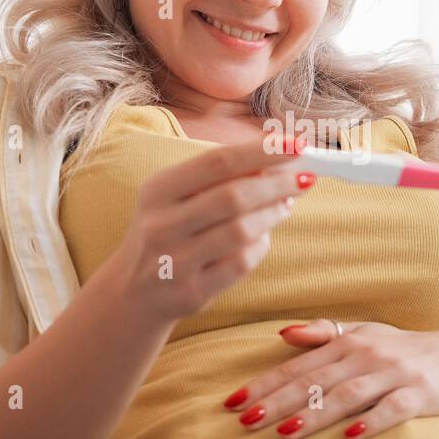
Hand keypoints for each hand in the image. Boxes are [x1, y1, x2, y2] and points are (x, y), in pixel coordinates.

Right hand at [96, 133, 315, 324]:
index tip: (296, 145)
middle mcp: (161, 225)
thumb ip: (219, 178)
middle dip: (277, 185)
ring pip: (241, 232)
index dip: (261, 152)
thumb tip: (277, 163)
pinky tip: (264, 236)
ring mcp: (174, 262)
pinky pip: (241, 264)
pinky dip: (261, 247)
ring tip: (286, 204)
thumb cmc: (167, 231)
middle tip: (304, 178)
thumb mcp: (177, 198)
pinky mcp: (191, 292)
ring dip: (273, 215)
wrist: (134, 292)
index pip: (217, 162)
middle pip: (233, 197)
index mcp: (157, 190)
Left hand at [222, 320, 438, 438]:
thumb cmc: (403, 349)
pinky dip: (372, 422)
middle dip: (277, 401)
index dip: (264, 383)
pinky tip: (351, 437)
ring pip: (348, 395)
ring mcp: (394, 374)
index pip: (298, 366)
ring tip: (285, 431)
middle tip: (245, 420)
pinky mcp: (420, 393)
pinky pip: (393, 408)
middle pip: (315, 381)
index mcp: (348, 343)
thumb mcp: (363, 334)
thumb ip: (322, 333)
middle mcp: (367, 355)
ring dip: (315, 414)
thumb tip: (281, 333)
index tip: (232, 401)